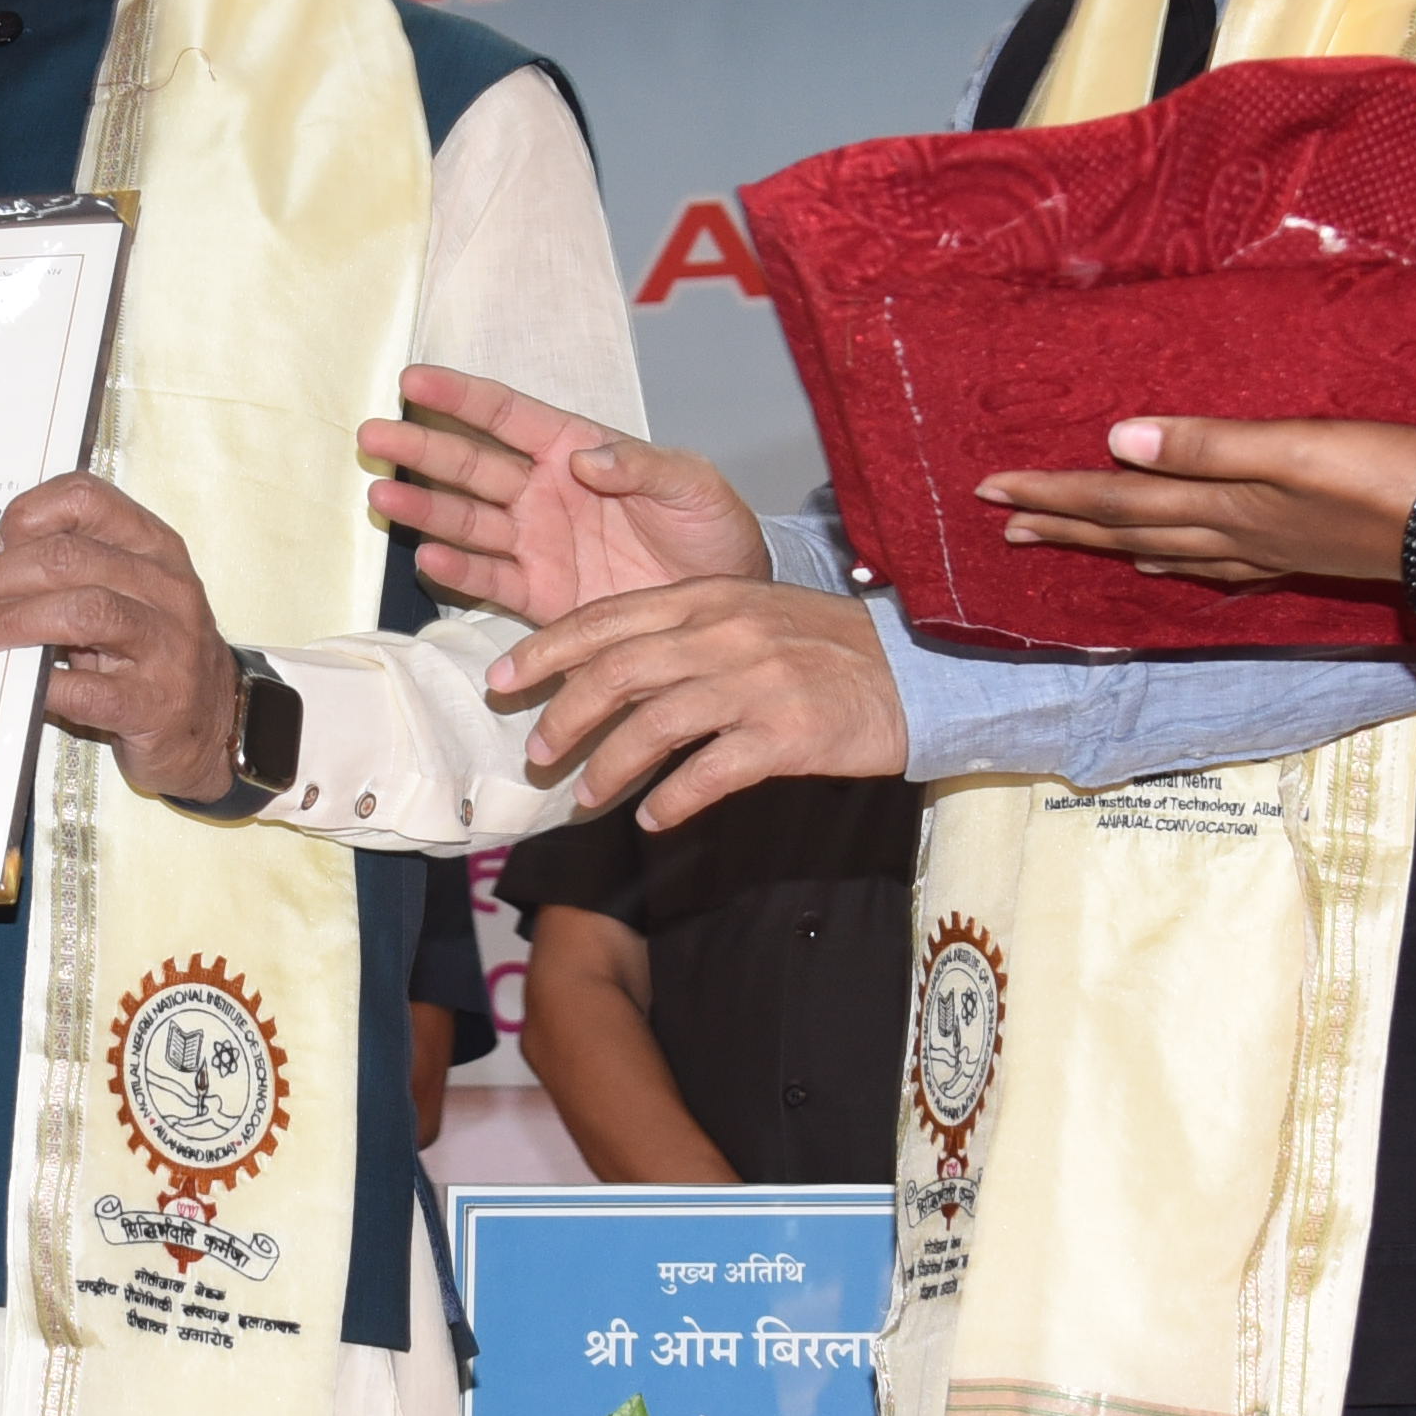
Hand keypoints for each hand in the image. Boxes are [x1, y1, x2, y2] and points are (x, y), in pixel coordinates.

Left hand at [0, 475, 240, 802]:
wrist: (213, 723)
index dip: (29, 513)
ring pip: (82, 611)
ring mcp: (167, 646)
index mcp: (156, 547)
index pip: (88, 498)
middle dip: (0, 576)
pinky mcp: (154, 704)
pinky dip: (43, 683)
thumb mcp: (128, 593)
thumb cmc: (154, 650)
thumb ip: (76, 569)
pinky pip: (86, 688)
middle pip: (71, 557)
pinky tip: (22, 685)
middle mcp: (168, 588)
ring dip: (14, 621)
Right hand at [360, 365, 766, 622]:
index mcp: (574, 448)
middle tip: (373, 434)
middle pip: (470, 464)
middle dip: (420, 449)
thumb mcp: (691, 484)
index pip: (506, 415)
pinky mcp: (540, 595)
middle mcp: (543, 492)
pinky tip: (428, 557)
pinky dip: (458, 571)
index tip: (413, 380)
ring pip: (468, 521)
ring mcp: (536, 543)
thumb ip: (640, 466)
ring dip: (425, 509)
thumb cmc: (711, 528)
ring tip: (382, 496)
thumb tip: (583, 458)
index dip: (460, 397)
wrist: (725, 602)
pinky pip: (490, 579)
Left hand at [487, 581, 906, 831]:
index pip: (606, 618)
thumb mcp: (747, 613)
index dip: (545, 649)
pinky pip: (711, 772)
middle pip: (617, 672)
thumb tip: (606, 671)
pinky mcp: (786, 734)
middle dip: (564, 716)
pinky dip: (673, 798)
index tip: (503, 679)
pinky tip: (654, 819)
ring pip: (654, 725)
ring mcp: (754, 683)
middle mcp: (723, 633)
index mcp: (707, 596)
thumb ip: (681, 631)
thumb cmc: (822, 646)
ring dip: (609, 766)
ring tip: (586, 798)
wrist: (913, 670)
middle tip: (538, 753)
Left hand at [979, 419, 1415, 588]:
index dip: (1052, 492)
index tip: (991, 490)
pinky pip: (1210, 561)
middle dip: (1061, 520)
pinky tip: (1166, 561)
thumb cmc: (1384, 476)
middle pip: (1126, 529)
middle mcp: (1232, 535)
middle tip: (1001, 521)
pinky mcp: (1294, 551)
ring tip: (1060, 539)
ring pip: (1161, 548)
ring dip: (1105, 542)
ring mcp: (1264, 549)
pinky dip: (1173, 559)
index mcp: (1223, 505)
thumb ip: (1207, 444)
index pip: (1117, 499)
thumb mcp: (1292, 448)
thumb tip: (1118, 440)